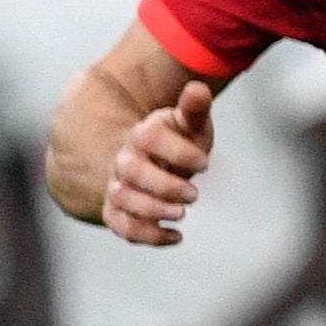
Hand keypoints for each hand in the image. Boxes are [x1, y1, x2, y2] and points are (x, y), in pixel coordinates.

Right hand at [106, 81, 214, 246]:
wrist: (156, 162)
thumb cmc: (179, 141)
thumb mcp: (190, 125)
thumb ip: (194, 110)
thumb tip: (198, 89)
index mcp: (143, 134)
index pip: (150, 138)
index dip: (178, 152)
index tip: (207, 164)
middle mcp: (125, 160)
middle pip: (130, 171)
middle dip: (164, 185)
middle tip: (195, 194)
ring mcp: (118, 186)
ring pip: (122, 199)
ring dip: (152, 210)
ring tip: (182, 215)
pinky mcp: (119, 210)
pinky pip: (121, 225)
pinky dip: (146, 236)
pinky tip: (176, 237)